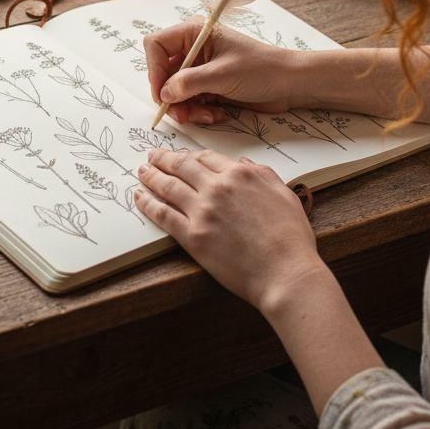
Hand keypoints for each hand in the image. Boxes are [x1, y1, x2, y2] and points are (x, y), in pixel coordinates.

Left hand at [134, 148, 324, 311]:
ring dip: (151, 176)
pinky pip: (163, 215)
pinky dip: (148, 204)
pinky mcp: (193, 237)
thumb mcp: (284, 193)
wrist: (286, 273)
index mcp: (240, 174)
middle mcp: (218, 187)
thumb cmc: (290, 238)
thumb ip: (263, 173)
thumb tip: (244, 162)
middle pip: (182, 166)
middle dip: (163, 159)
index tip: (180, 155)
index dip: (189, 155)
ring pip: (168, 186)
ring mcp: (203, 211)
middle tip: (152, 156)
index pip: (206, 157)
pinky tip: (139, 197)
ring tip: (141, 171)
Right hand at [143, 18, 311, 123]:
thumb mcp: (222, 75)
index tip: (162, 94)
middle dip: (173, 97)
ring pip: (176, 92)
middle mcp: (194, 48)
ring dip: (189, 108)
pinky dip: (200, 111)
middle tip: (183, 115)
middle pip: (163, 73)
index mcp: (194, 32)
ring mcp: (201, 68)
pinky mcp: (208, 85)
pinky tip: (218, 114)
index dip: (154, 71)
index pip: (156, 46)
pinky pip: (191, 101)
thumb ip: (188, 83)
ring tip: (209, 115)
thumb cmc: (262, 69)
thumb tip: (164, 93)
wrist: (289, 84)